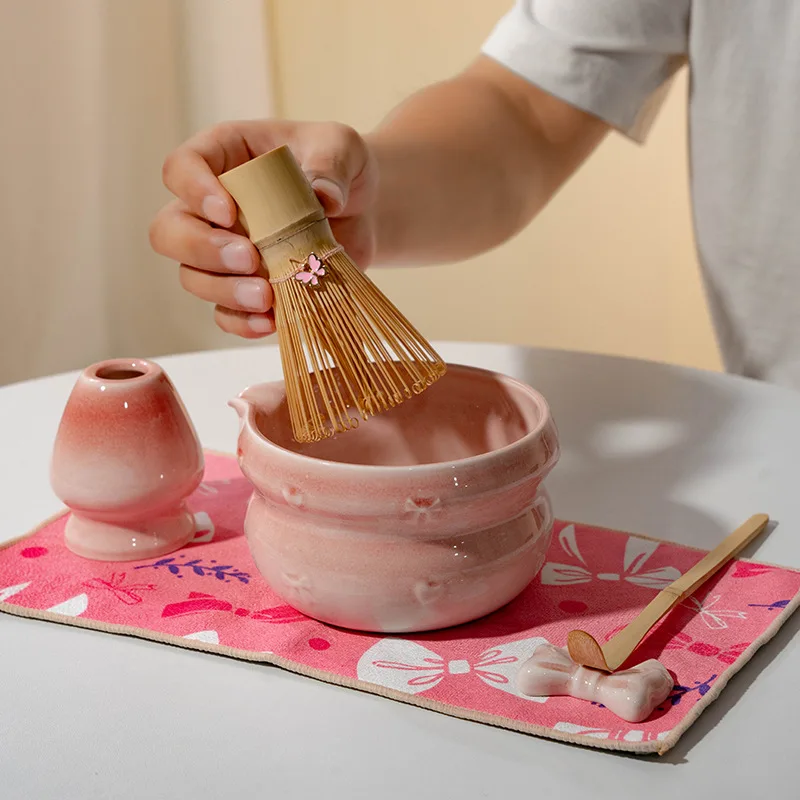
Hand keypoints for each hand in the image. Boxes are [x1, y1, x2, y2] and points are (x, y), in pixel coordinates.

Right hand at [149, 120, 377, 337]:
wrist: (363, 212)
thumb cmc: (342, 168)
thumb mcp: (343, 148)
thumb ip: (332, 165)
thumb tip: (324, 196)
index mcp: (223, 157)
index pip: (180, 169)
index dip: (193, 191)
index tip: (228, 211)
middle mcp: (210, 207)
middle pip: (170, 231)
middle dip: (202, 250)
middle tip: (248, 258)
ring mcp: (223, 252)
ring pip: (193, 276)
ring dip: (224, 291)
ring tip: (266, 296)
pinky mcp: (245, 287)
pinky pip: (225, 312)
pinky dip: (242, 321)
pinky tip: (269, 322)